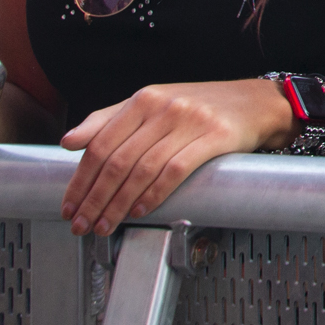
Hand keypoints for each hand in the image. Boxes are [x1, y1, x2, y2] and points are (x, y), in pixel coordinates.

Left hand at [58, 78, 293, 234]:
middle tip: (81, 225)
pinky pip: (175, 171)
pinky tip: (140, 211)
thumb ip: (110, 120)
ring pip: (142, 170)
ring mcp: (191, 121)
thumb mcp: (153, 104)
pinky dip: (153, 195)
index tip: (68, 206)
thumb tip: (68, 142)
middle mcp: (165, 107)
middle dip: (94, 199)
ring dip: (118, 204)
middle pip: (118, 161)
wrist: (256, 103)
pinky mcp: (215, 137)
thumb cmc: (201, 107)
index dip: (80, 179)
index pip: (100, 144)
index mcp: (144, 98)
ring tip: (105, 226)